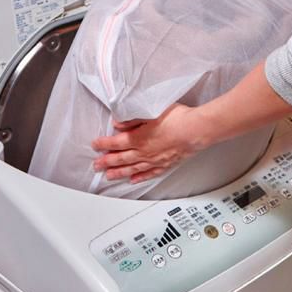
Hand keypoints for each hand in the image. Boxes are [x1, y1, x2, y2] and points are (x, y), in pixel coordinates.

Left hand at [91, 104, 208, 183]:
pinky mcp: (166, 164)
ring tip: (109, 176)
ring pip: (133, 169)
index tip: (95, 145)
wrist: (196, 130)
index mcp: (139, 138)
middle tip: (96, 166)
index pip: (116, 143)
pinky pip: (149, 173)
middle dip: (107, 162)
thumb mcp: (152, 112)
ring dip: (119, 173)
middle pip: (121, 159)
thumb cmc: (177, 118)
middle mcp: (144, 152)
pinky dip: (140, 177)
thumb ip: (133, 119)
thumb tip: (118, 123)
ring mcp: (155, 160)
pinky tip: (134, 180)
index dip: (103, 144)